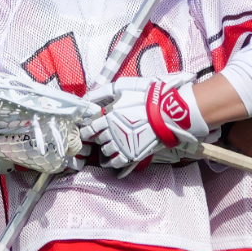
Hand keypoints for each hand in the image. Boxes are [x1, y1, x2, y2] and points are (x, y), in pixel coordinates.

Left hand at [85, 74, 207, 170]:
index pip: (89, 128)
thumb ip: (102, 92)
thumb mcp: (121, 88)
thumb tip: (86, 97)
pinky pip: (117, 162)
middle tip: (103, 135)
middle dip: (100, 137)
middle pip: (99, 139)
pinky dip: (113, 162)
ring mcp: (120, 144)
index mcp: (106, 116)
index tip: (88, 131)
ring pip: (106, 151)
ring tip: (110, 146)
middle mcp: (110, 132)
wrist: (165, 112)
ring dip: (106, 148)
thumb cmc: (145, 97)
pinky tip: (113, 160)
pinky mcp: (131, 154)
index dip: (87, 130)